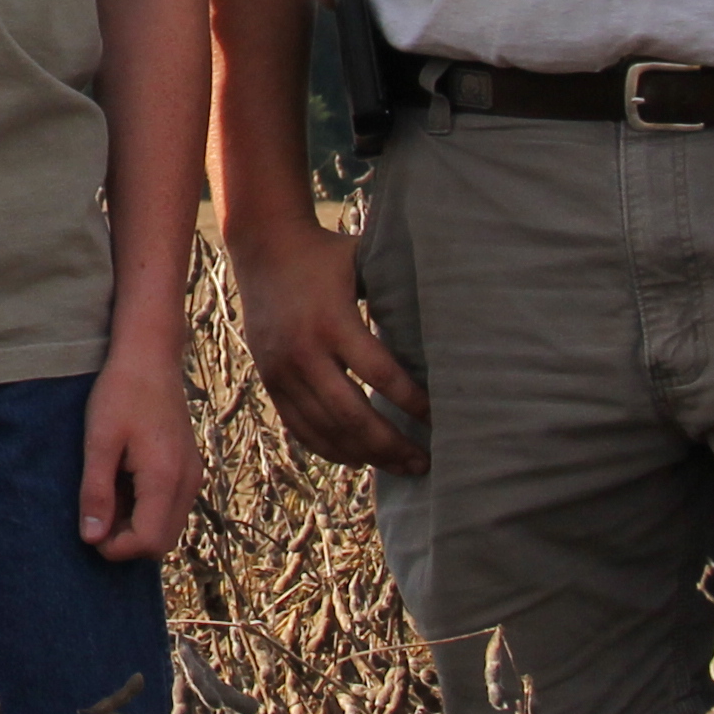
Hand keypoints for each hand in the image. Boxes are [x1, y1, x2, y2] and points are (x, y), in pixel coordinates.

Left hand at [79, 345, 200, 559]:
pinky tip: (123, 484)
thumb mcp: (99, 441)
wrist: (150, 356)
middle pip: (162, 542)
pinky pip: (172, 507)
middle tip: (96, 516)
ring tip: (107, 495)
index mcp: (166, 478)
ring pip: (168, 527)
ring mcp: (192, 475)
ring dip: (137, 526)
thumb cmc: (121, 393)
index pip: (148, 542)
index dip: (116, 548)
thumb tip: (92, 538)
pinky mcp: (190, 467)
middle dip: (127, 542)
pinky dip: (147, 510)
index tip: (89, 531)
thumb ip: (96, 492)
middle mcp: (187, 482)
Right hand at [227, 211, 428, 471]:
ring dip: (367, 455)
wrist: (263, 246)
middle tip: (426, 463)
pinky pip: (301, 427)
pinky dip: (331, 449)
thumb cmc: (327, 254)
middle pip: (352, 415)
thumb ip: (397, 292)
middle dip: (393, 445)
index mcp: (332, 321)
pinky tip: (360, 460)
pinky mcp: (269, 380)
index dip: (414, 402)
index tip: (441, 419)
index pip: (381, 374)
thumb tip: (450, 319)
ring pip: (327, 430)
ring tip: (402, 467)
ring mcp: (281, 370)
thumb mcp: (363, 263)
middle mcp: (303, 351)